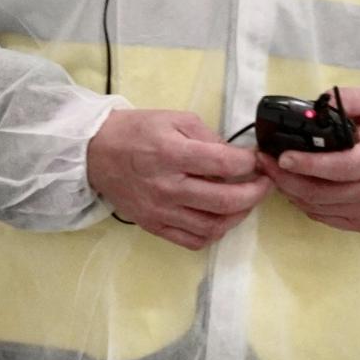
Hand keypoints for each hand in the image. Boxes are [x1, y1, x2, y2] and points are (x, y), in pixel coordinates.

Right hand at [85, 109, 271, 251]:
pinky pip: (192, 241)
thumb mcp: (175, 119)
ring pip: (212, 226)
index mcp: (172, 154)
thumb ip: (208, 136)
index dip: (249, 163)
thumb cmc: (137, 131)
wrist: (95, 153)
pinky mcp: (153, 226)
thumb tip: (235, 155)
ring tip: (246, 201)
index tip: (257, 159)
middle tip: (264, 183)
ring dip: (238, 215)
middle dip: (255, 193)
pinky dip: (214, 233)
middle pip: (224, 201)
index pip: (224, 163)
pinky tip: (221, 217)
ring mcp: (160, 211)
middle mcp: (167, 187)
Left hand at [258, 88, 359, 232]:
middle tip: (263, 162)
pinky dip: (304, 203)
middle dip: (286, 178)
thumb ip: (351, 99)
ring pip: (317, 208)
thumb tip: (321, 101)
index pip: (340, 167)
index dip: (309, 164)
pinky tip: (295, 186)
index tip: (283, 157)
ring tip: (273, 172)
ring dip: (290, 191)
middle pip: (321, 192)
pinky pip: (323, 217)